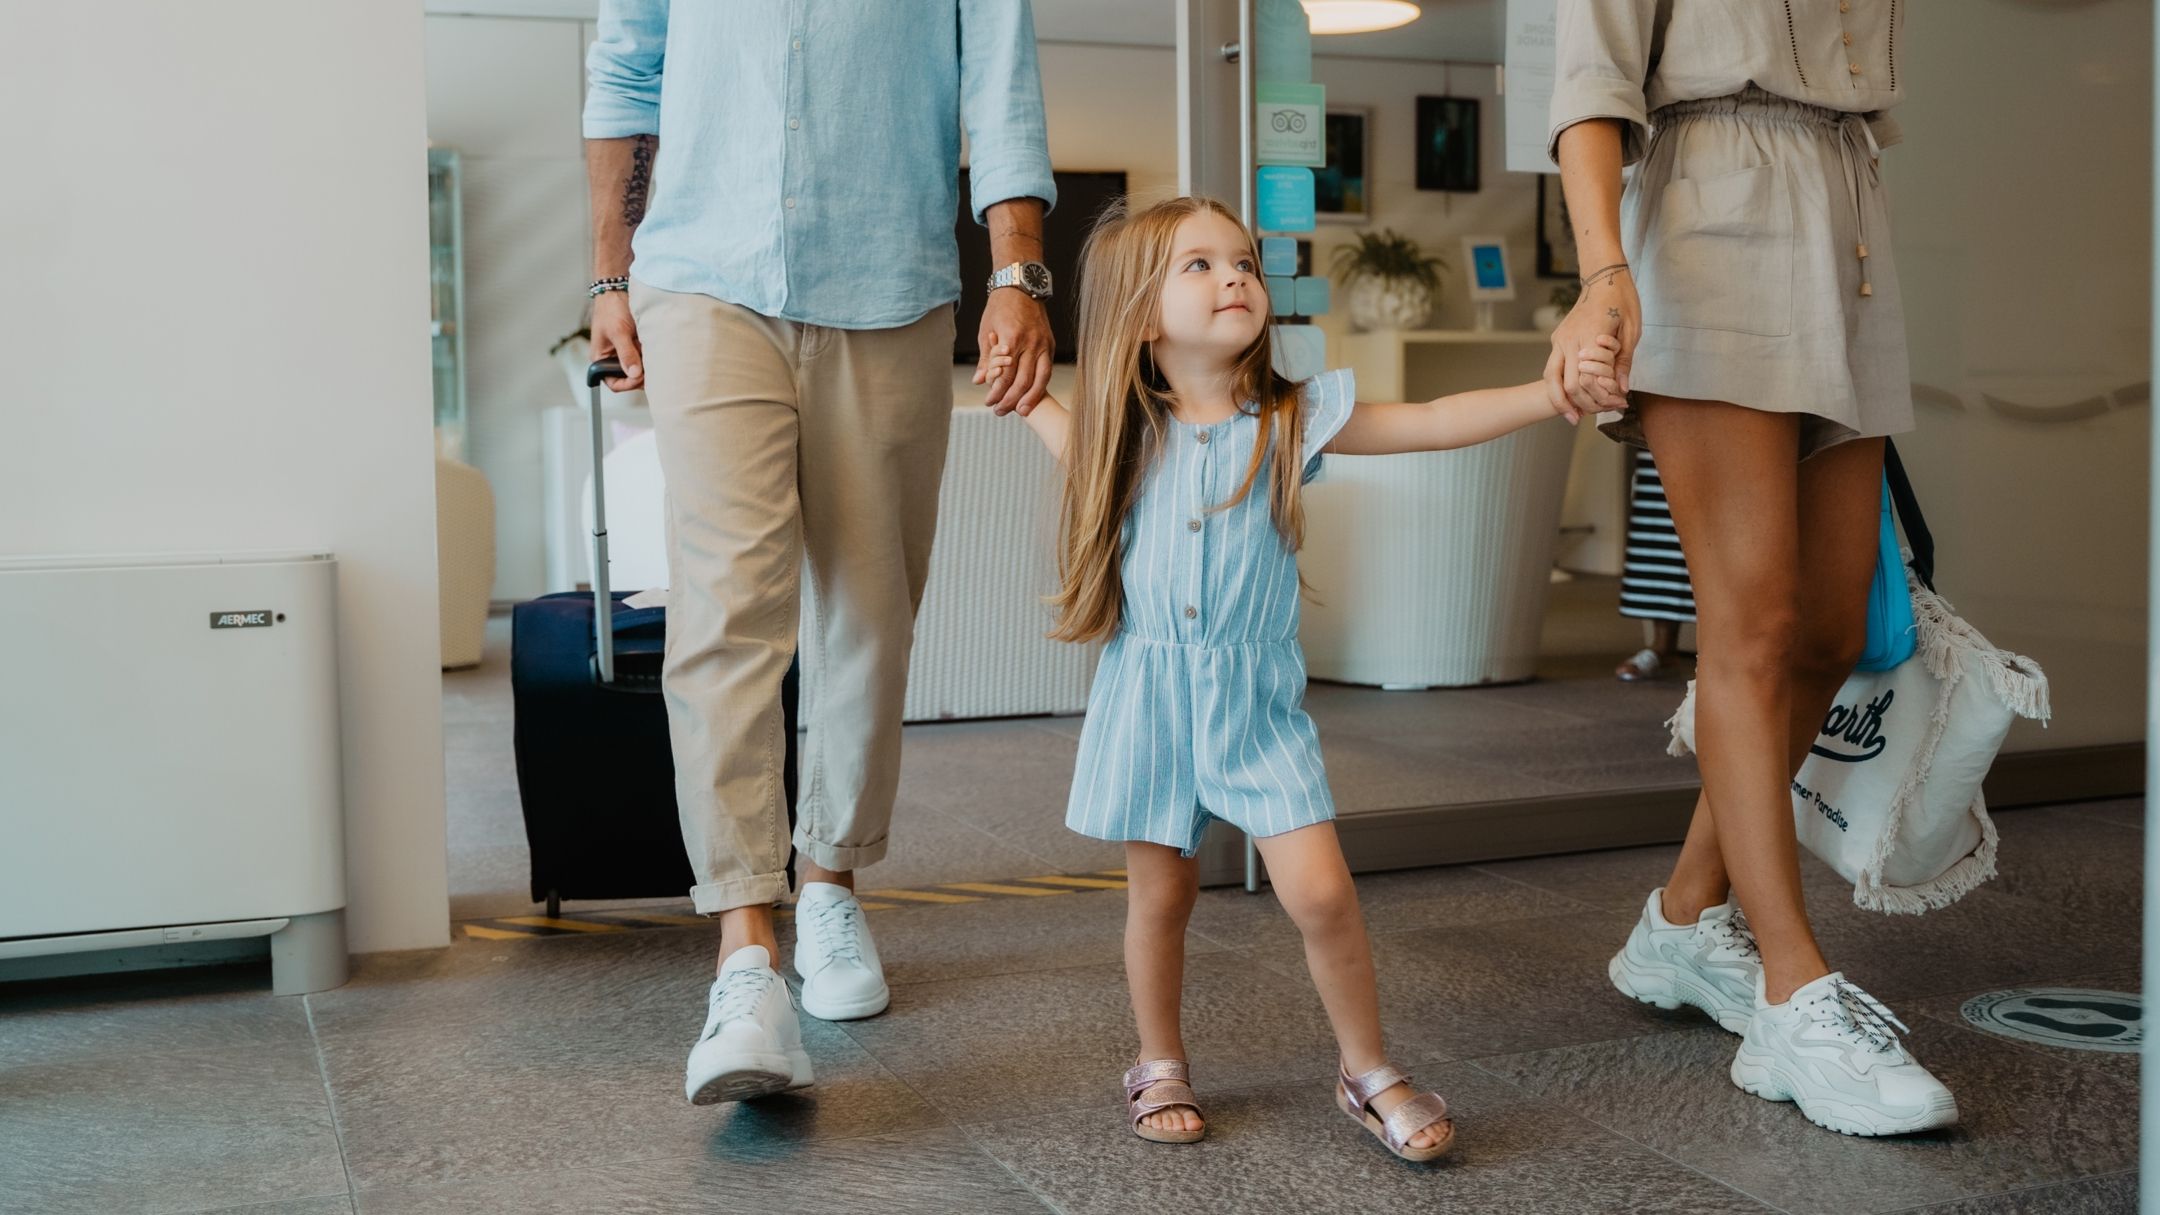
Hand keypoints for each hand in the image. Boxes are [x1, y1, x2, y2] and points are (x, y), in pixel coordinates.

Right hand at [590, 291, 644, 391]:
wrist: (619, 289)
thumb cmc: (611, 308)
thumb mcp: (619, 332)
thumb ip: (626, 353)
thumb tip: (634, 374)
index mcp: (601, 358)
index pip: (614, 383)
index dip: (627, 384)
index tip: (639, 377)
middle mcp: (613, 358)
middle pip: (629, 377)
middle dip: (640, 373)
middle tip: (649, 364)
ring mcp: (625, 352)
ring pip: (639, 368)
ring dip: (646, 363)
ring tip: (647, 348)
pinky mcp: (634, 345)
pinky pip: (645, 356)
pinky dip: (650, 354)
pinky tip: (651, 344)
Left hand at [974, 288, 1052, 415]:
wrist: (1021, 287)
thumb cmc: (1000, 307)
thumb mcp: (986, 331)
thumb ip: (986, 358)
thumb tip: (980, 381)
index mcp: (1012, 339)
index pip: (1005, 375)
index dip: (997, 392)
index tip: (989, 401)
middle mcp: (1031, 343)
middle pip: (1023, 381)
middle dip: (1011, 400)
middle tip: (1000, 411)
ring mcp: (1044, 344)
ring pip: (1040, 379)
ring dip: (1030, 398)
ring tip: (1021, 411)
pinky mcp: (1050, 345)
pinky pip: (1047, 370)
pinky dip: (1040, 385)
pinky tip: (1033, 395)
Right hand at [1544, 269, 1638, 421]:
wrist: (1603, 276)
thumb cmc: (1621, 300)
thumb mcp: (1632, 330)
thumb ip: (1623, 361)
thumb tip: (1621, 388)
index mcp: (1589, 337)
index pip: (1587, 378)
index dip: (1600, 396)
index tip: (1616, 403)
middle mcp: (1568, 340)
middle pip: (1566, 383)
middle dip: (1580, 403)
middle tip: (1593, 416)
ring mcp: (1559, 339)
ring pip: (1551, 377)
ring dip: (1561, 399)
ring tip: (1573, 415)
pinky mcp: (1557, 339)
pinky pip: (1553, 367)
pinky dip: (1560, 385)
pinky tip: (1571, 396)